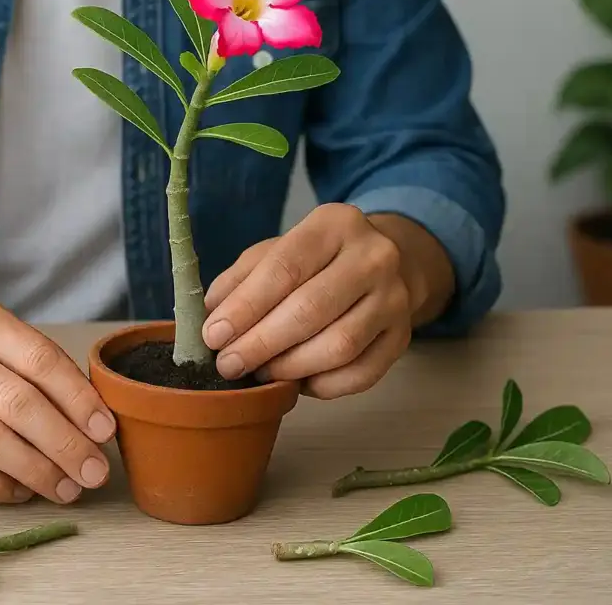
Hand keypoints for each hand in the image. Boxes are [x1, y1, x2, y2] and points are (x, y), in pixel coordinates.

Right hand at [0, 300, 115, 504]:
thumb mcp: (10, 348)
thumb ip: (49, 376)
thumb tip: (96, 429)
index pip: (40, 360)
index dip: (78, 398)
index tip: (105, 432)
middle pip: (16, 403)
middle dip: (63, 443)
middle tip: (94, 472)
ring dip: (35, 471)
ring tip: (67, 489)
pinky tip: (23, 492)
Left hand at [202, 204, 451, 398]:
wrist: (382, 264)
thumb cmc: (314, 261)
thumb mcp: (274, 253)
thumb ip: (239, 281)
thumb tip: (209, 319)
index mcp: (334, 224)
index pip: (284, 268)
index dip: (245, 307)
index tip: (214, 335)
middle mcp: (374, 256)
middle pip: (310, 309)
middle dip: (261, 343)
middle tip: (229, 364)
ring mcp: (395, 298)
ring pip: (339, 345)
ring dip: (289, 367)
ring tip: (259, 373)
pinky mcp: (402, 336)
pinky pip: (361, 374)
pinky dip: (322, 386)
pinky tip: (295, 382)